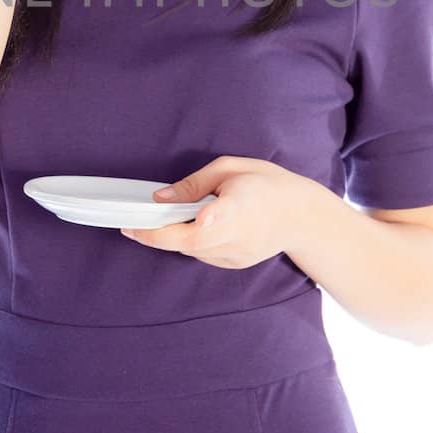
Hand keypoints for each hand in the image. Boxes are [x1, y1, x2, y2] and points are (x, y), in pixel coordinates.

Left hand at [119, 156, 315, 268]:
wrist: (302, 215)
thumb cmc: (266, 183)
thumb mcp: (230, 168)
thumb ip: (193, 183)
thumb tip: (159, 197)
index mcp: (239, 206)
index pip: (216, 217)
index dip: (202, 219)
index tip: (187, 218)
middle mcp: (236, 236)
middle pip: (188, 242)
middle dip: (156, 235)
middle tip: (130, 226)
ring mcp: (236, 254)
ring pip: (191, 250)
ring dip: (174, 236)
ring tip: (166, 219)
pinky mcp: (235, 264)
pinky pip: (202, 254)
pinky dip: (192, 241)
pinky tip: (197, 226)